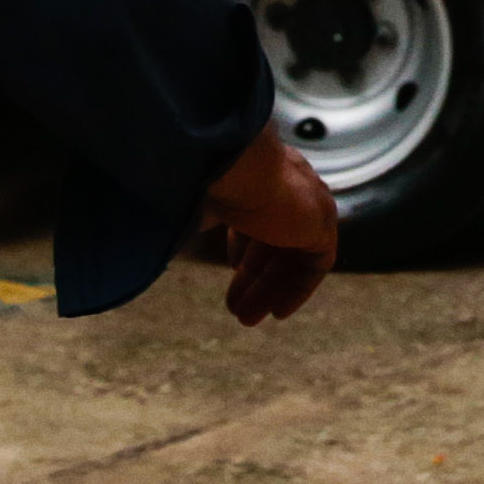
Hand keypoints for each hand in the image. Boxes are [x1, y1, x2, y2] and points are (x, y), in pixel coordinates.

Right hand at [190, 125, 338, 327]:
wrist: (238, 164)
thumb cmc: (206, 175)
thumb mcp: (195, 200)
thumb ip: (192, 216)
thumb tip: (161, 237)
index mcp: (262, 170)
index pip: (258, 213)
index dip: (243, 246)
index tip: (231, 268)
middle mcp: (289, 183)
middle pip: (275, 240)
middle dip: (253, 278)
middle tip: (234, 308)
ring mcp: (308, 202)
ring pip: (291, 255)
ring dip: (268, 289)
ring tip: (245, 318)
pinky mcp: (322, 223)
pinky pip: (316, 264)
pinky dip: (298, 287)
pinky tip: (277, 311)